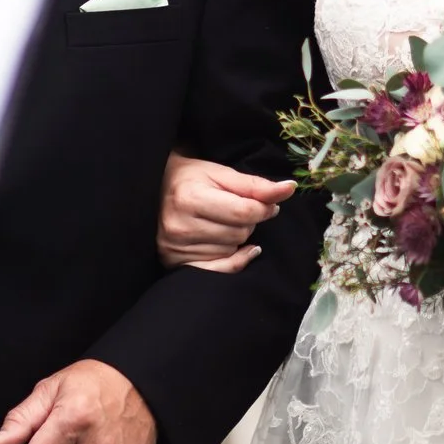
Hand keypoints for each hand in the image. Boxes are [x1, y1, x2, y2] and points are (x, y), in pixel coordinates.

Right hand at [160, 153, 294, 271]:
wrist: (154, 189)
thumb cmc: (190, 178)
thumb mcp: (221, 173)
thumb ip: (255, 185)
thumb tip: (289, 189)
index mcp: (190, 197)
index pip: (244, 212)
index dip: (264, 208)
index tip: (268, 203)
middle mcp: (179, 226)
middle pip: (240, 232)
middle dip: (247, 221)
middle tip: (235, 210)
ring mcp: (175, 248)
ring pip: (232, 250)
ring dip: (237, 238)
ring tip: (222, 222)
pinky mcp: (175, 262)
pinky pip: (220, 270)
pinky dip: (235, 260)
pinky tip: (241, 250)